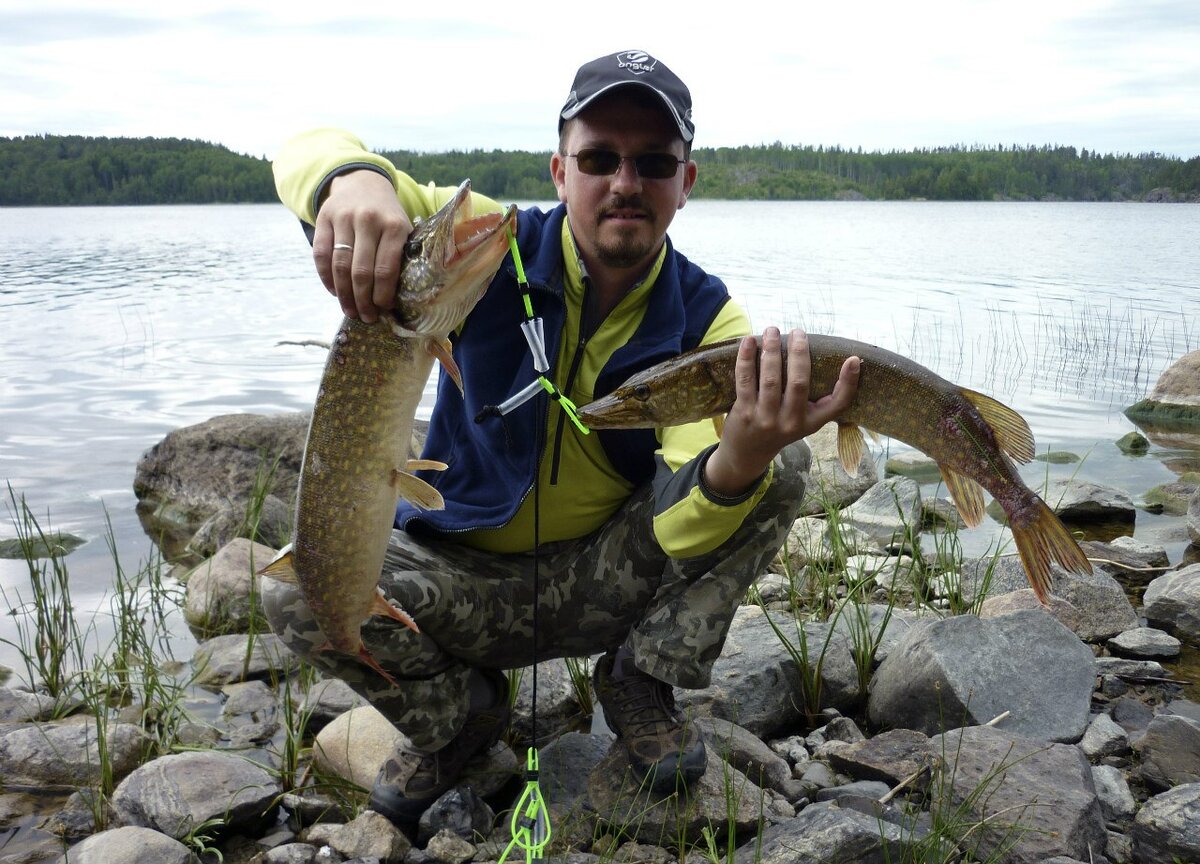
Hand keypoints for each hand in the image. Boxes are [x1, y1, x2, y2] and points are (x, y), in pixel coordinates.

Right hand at [312, 169, 411, 321]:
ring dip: (344, 294)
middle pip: (361, 272)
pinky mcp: (324, 218)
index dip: (382, 295)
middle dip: (363, 300)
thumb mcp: (403, 229)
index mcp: (394, 226)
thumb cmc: (387, 216)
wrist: (363, 183)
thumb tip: (396, 299)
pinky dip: (326, 278)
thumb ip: (400, 257)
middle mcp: (368, 220)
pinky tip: (334, 291)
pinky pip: (320, 255)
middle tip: (366, 317)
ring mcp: (344, 218)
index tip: (383, 309)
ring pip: (339, 266)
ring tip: (350, 310)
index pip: (385, 269)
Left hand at [703, 327, 859, 496]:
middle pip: (799, 383)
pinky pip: (745, 380)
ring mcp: (766, 419)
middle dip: (799, 353)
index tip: (853, 359)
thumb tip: (834, 359)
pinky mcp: (744, 413)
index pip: (837, 403)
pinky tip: (749, 341)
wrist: (748, 452)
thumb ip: (817, 397)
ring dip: (772, 350)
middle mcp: (791, 422)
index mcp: (812, 422)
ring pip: (771, 379)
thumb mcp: (805, 419)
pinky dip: (746, 358)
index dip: (849, 382)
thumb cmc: (781, 427)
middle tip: (798, 332)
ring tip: (772, 330)